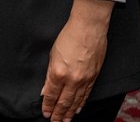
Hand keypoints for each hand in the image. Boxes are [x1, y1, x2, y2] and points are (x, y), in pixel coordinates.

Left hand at [40, 0, 111, 121]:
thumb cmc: (69, 36)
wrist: (89, 27)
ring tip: (66, 120)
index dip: (48, 106)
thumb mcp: (53, 54)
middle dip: (58, 114)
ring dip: (70, 112)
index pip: (52, 95)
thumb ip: (49, 75)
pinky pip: (87, 94)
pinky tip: (78, 108)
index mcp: (59, 72)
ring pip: (76, 101)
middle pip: (64, 102)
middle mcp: (72, 79)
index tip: (46, 113)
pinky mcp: (94, 76)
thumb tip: (45, 90)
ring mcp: (85, 79)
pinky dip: (82, 103)